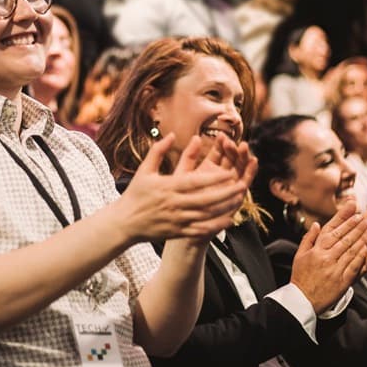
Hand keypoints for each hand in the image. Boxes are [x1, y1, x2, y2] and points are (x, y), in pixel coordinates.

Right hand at [115, 134, 251, 243]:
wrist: (124, 222)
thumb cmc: (135, 194)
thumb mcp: (144, 169)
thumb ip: (158, 151)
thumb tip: (171, 134)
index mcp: (167, 187)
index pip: (194, 182)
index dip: (213, 178)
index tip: (229, 172)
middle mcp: (174, 204)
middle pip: (205, 200)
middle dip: (225, 193)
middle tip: (242, 185)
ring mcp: (176, 220)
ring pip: (205, 215)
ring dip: (224, 208)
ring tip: (239, 200)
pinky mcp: (177, 232)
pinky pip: (200, 229)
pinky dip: (215, 226)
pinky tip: (228, 220)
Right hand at [290, 201, 366, 312]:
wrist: (302, 301)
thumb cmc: (301, 277)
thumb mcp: (299, 255)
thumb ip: (308, 239)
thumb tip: (316, 224)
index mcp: (316, 250)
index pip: (331, 229)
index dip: (343, 217)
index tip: (352, 207)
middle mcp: (326, 257)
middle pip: (344, 237)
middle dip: (356, 224)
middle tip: (366, 214)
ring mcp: (335, 268)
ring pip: (351, 249)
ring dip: (362, 236)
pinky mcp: (343, 280)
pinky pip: (355, 265)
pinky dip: (362, 255)